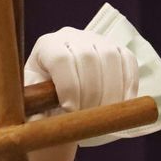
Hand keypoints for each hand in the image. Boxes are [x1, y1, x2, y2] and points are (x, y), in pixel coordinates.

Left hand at [24, 27, 138, 117]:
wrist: (58, 95)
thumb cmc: (41, 101)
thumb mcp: (32, 104)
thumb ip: (34, 110)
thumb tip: (40, 123)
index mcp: (47, 46)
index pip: (60, 58)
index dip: (68, 86)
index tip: (70, 111)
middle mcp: (72, 37)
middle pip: (88, 58)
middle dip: (91, 92)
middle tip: (88, 118)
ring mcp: (98, 40)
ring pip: (111, 58)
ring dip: (111, 91)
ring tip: (103, 116)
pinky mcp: (118, 49)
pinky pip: (129, 62)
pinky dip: (128, 86)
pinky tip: (120, 107)